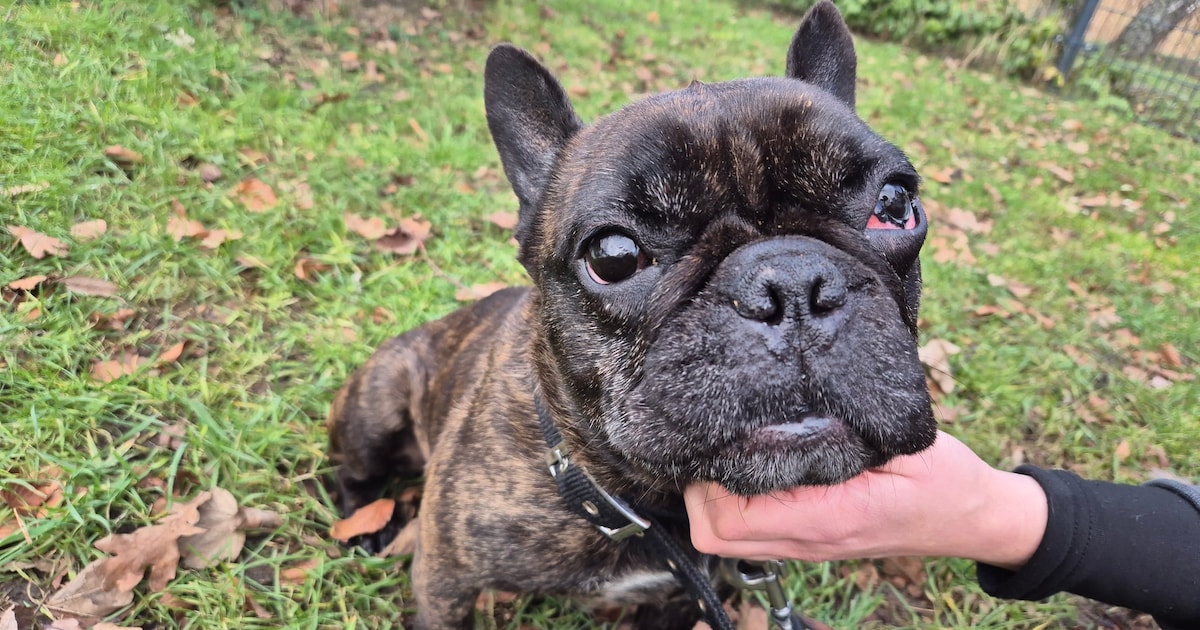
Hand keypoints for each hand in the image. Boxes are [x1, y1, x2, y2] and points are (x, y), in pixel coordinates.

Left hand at [685, 431, 1047, 569]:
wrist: (975, 518)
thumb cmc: (945, 478)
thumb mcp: (902, 444)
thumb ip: (844, 432)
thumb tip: (785, 406)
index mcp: (827, 519)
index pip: (731, 517)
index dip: (707, 478)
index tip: (715, 434)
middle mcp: (808, 541)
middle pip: (714, 534)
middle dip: (699, 486)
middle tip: (713, 439)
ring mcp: (807, 546)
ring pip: (727, 539)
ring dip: (714, 496)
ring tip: (729, 449)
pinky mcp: (810, 540)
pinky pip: (751, 533)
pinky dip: (735, 504)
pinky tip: (752, 464)